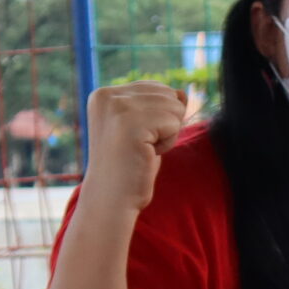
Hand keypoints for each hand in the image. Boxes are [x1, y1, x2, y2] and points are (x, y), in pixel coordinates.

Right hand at [79, 81, 188, 213]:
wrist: (111, 200)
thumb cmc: (129, 167)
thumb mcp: (144, 128)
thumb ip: (159, 106)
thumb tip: (183, 92)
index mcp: (104, 94)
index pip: (155, 88)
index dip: (157, 117)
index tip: (134, 138)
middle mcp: (107, 96)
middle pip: (167, 94)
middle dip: (164, 124)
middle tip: (140, 147)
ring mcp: (118, 108)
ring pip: (173, 107)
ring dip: (166, 134)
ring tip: (143, 151)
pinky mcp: (131, 124)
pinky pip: (173, 123)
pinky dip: (167, 143)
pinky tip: (147, 155)